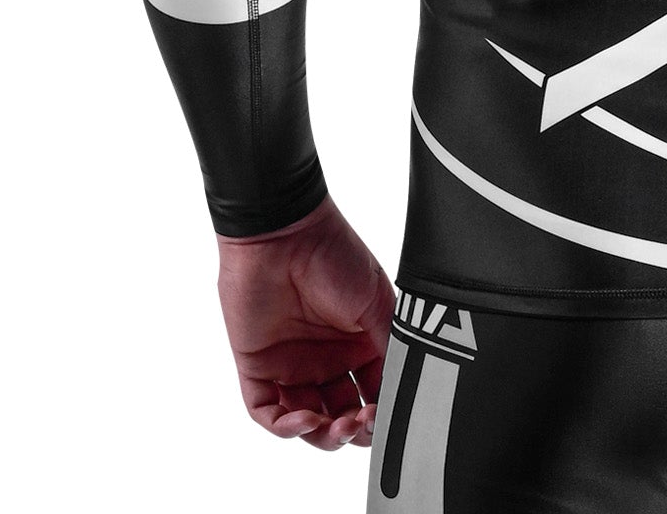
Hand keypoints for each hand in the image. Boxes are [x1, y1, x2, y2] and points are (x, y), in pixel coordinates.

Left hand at [215, 196, 394, 449]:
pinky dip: (287, 427)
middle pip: (343, 416)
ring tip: (336, 426)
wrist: (283, 232)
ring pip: (308, 423)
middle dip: (354, 430)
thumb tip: (408, 388)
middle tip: (361, 424)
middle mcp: (328, 359)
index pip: (375, 393)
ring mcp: (292, 366)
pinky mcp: (259, 368)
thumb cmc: (334, 254)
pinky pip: (268, 413)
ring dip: (323, 434)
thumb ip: (391, 347)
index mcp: (361, 343)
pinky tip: (306, 419)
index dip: (383, 412)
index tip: (389, 418)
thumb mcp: (377, 301)